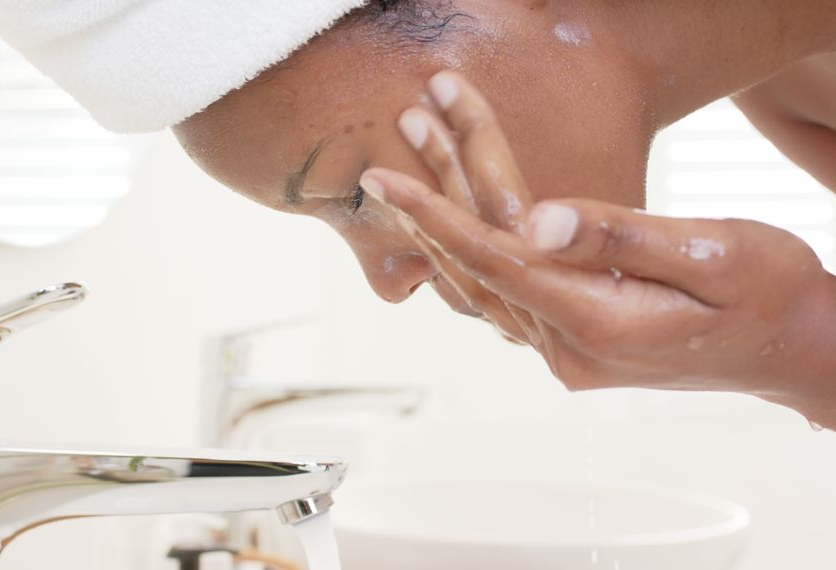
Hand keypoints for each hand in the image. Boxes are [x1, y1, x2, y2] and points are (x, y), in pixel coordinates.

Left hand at [360, 71, 835, 424]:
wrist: (796, 350)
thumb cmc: (770, 294)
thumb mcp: (712, 253)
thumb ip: (621, 237)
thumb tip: (538, 219)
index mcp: (598, 324)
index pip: (496, 259)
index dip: (437, 213)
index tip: (389, 175)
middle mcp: (567, 348)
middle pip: (482, 259)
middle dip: (438, 188)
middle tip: (408, 123)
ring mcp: (566, 351)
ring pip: (485, 277)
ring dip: (448, 212)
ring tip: (419, 147)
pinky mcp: (571, 341)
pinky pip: (503, 292)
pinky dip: (470, 247)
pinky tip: (447, 210)